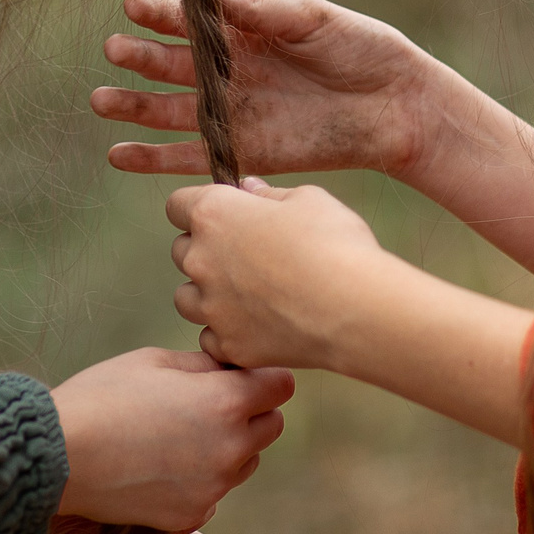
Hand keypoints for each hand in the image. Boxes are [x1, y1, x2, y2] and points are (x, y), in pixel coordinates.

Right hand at [49, 347, 294, 531]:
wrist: (59, 455)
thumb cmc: (104, 396)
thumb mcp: (156, 361)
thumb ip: (205, 366)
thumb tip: (230, 369)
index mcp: (226, 401)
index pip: (281, 385)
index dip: (261, 375)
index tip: (238, 374)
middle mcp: (229, 448)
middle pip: (271, 425)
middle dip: (250, 410)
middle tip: (207, 401)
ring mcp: (212, 488)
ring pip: (245, 461)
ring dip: (229, 446)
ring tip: (179, 433)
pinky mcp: (190, 516)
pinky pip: (214, 491)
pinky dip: (200, 478)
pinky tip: (161, 462)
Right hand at [97, 0, 446, 180]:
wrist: (398, 106)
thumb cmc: (362, 48)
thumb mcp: (312, 17)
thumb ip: (261, 11)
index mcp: (246, 30)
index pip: (192, 21)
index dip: (162, 13)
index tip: (134, 6)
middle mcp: (232, 71)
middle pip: (173, 65)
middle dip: (141, 58)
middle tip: (114, 50)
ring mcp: (235, 113)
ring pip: (170, 111)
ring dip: (134, 107)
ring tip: (101, 100)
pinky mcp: (245, 153)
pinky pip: (190, 156)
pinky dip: (153, 159)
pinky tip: (119, 154)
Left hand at [168, 179, 391, 371]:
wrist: (355, 308)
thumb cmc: (334, 243)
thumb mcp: (308, 199)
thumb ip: (269, 194)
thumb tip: (248, 189)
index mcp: (214, 215)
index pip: (178, 205)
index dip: (199, 207)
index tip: (224, 215)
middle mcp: (201, 260)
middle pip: (181, 251)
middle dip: (206, 250)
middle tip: (247, 255)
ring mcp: (211, 307)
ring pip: (188, 298)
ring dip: (208, 294)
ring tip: (248, 294)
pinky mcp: (228, 345)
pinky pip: (211, 337)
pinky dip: (227, 331)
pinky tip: (257, 325)